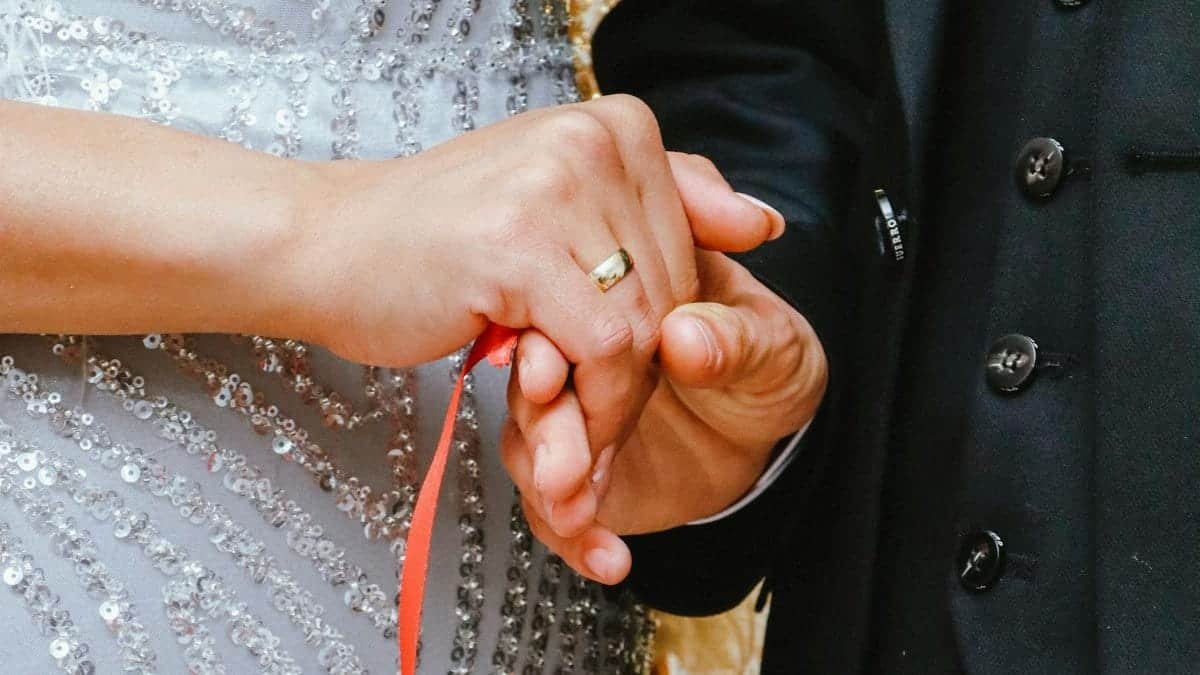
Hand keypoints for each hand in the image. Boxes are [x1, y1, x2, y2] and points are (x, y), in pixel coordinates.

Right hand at [293, 96, 779, 458]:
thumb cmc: (437, 237)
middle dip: (639, 375)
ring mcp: (558, 187)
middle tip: (594, 421)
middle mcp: (595, 141)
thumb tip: (764, 222)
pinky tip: (552, 415)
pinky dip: (592, 402)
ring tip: (577, 433)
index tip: (619, 377)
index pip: (688, 253)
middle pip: (670, 292)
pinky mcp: (521, 245)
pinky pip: (602, 347)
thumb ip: (666, 204)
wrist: (325, 245)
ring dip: (615, 399)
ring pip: (644, 326)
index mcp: (616, 126)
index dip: (660, 330)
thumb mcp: (561, 206)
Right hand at [501, 250, 826, 583]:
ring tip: (577, 516)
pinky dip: (572, 539)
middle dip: (545, 431)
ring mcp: (574, 413)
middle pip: (534, 382)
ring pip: (529, 445)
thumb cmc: (768, 365)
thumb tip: (685, 338)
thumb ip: (734, 340)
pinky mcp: (576, 473)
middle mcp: (581, 350)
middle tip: (560, 471)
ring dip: (547, 485)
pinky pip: (553, 509)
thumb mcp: (774, 346)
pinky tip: (606, 558)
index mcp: (621, 296)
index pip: (568, 309)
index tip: (549, 379)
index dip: (548, 345)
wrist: (768, 432)